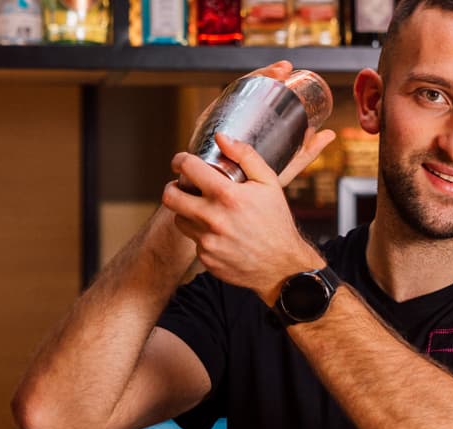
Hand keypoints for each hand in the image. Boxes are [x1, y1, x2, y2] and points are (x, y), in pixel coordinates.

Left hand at [162, 132, 331, 305]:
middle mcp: (213, 219)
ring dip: (187, 212)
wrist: (283, 266)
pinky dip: (203, 235)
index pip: (188, 169)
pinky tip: (221, 235)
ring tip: (205, 211)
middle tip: (182, 187)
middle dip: (173, 187)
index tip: (181, 162)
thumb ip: (245, 156)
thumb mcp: (270, 184)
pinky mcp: (206, 258)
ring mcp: (208, 241)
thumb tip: (221, 137)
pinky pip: (194, 241)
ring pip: (179, 219)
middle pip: (169, 196)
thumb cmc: (277, 222)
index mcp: (228, 196)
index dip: (180, 161)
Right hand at [189, 60, 333, 187]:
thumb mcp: (284, 168)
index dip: (269, 77)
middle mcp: (230, 122)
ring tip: (272, 75)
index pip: (256, 93)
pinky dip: (225, 102)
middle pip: (243, 91)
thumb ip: (304, 153)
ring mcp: (214, 127)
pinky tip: (240, 93)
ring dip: (250, 81)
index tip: (286, 69)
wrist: (223, 206)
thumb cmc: (252, 188)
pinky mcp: (203, 136)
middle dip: (262, 74)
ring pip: (229, 98)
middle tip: (281, 70)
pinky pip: (212, 113)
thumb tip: (329, 134)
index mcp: (247, 125)